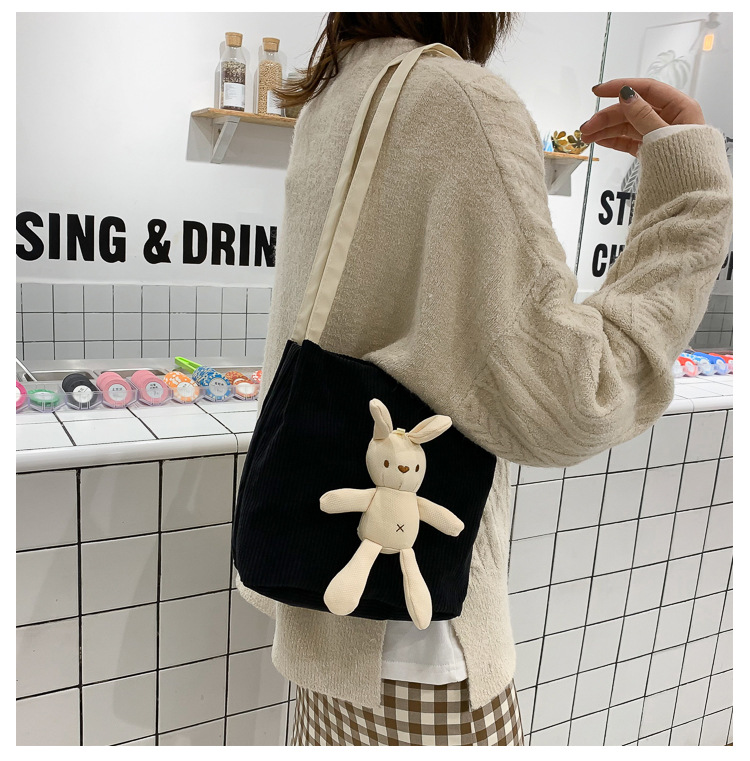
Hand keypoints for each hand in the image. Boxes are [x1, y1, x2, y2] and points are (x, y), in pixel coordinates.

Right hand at [579, 78, 705, 156]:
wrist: (690, 195)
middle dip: (607, 117)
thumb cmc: (686, 163)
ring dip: (606, 129)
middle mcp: (669, 118)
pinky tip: (599, 140)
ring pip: (627, 126)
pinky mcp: (650, 149)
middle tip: (586, 127)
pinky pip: (629, 140)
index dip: (621, 87)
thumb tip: (625, 94)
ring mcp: (658, 134)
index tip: (598, 91)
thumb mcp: (663, 135)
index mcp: (679, 107)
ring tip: (587, 137)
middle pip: (632, 110)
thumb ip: (643, 114)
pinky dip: (613, 140)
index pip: (647, 89)